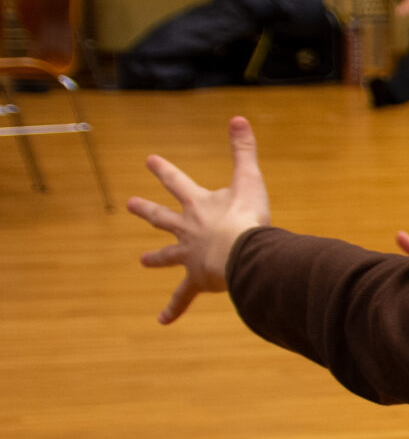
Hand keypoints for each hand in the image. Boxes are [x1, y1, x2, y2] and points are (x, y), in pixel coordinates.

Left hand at [128, 116, 270, 324]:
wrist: (243, 253)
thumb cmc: (248, 218)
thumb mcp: (249, 180)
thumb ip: (243, 150)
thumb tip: (238, 118)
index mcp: (198, 205)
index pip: (177, 183)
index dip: (164, 171)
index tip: (149, 161)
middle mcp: (187, 229)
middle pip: (161, 218)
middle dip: (146, 210)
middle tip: (129, 204)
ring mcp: (189, 255)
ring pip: (167, 256)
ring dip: (156, 257)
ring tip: (142, 260)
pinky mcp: (196, 279)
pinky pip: (182, 296)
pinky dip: (173, 309)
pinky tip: (162, 321)